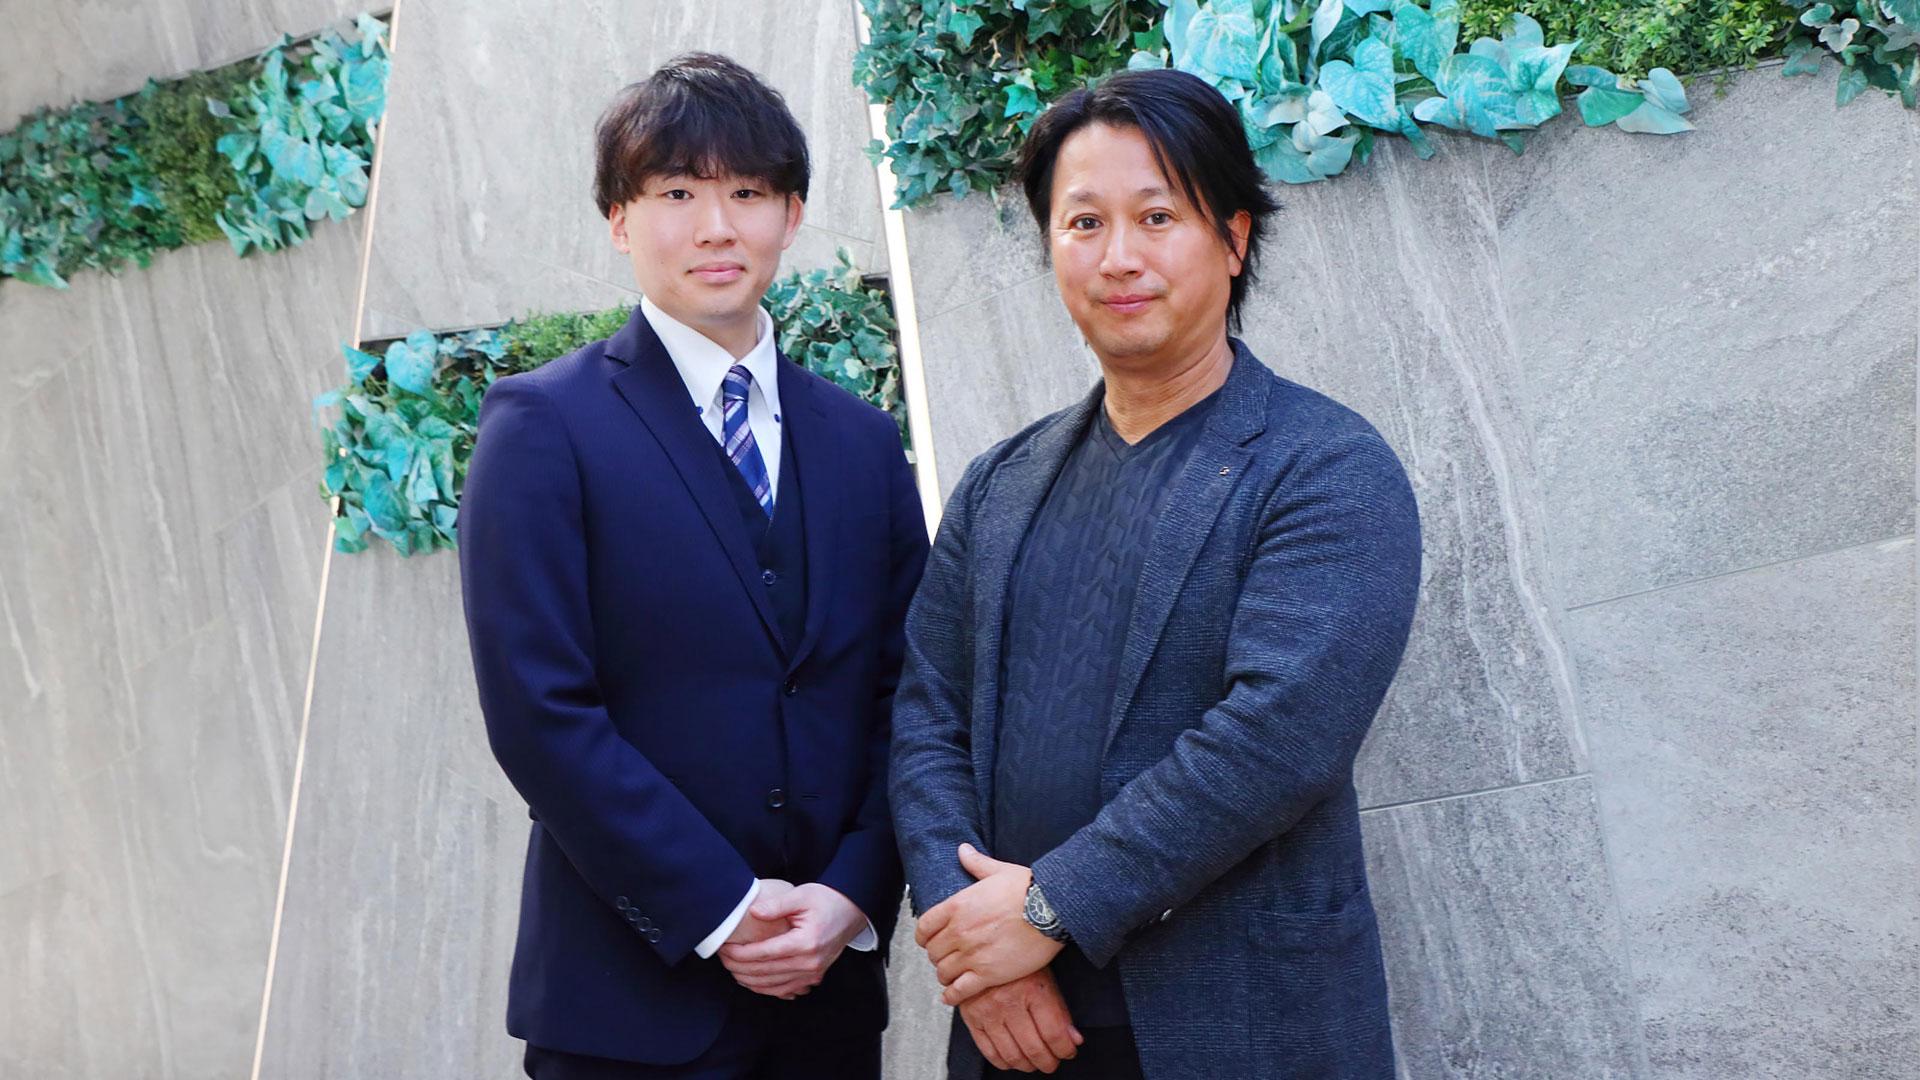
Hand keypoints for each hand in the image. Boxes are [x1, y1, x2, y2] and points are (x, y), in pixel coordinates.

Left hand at [718, 883, 868, 998]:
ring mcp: (813, 973)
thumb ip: (776, 905)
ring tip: (731, 969)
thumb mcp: (801, 895)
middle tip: (722, 958)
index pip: (764, 954)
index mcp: (805, 942)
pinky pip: (785, 990)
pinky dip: (765, 989)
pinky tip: (751, 981)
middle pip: (765, 973)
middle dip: (739, 967)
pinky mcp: (814, 977)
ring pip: (773, 986)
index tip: (724, 948)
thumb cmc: (826, 900)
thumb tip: (753, 912)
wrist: (851, 911)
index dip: (740, 953)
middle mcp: (810, 963)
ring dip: (749, 981)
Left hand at [917, 844, 1063, 1005]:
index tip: (929, 941)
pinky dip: (953, 996)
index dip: (924, 937)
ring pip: (944, 972)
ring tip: (952, 976)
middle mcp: (959, 931)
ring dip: (946, 975)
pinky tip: (952, 996)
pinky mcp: (988, 974)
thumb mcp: (999, 870)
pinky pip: (960, 991)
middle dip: (938, 955)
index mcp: (957, 906)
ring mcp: (972, 955)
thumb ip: (976, 863)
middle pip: (933, 952)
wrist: (1051, 910)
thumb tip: (963, 849)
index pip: (924, 928)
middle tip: (947, 957)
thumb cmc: (1027, 888)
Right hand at [958, 968, 1083, 1073]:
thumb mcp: (1046, 977)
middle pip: (1034, 1048)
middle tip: (1052, 1062)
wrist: (985, 945)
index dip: (1065, 1049)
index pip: (1054, 1034)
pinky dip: (1003, 1062)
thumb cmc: (1019, 960)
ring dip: (1027, 1064)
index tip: (1068, 1052)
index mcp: (1033, 989)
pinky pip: (988, 1051)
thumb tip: (1074, 1040)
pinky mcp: (971, 1017)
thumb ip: (1061, 1011)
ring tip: (1034, 1062)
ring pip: (1012, 1054)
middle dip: (1048, 1062)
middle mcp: (1009, 1002)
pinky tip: (1012, 1059)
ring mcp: (988, 1011)